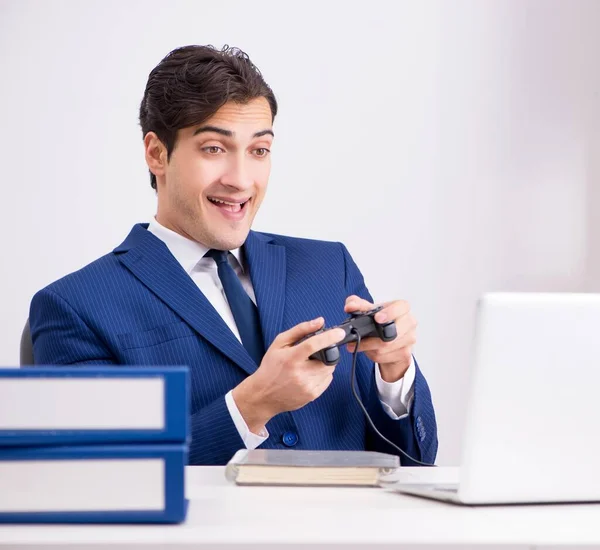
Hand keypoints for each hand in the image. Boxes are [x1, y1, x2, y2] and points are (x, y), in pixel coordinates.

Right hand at [232, 318, 345, 433]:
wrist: (263, 394)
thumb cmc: (270, 367)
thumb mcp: (279, 343)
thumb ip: (300, 330)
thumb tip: (319, 321)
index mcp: (291, 358)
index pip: (314, 344)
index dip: (329, 337)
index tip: (340, 333)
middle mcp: (300, 374)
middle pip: (327, 359)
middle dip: (326, 353)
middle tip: (315, 354)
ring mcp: (307, 386)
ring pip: (329, 370)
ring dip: (324, 364)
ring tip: (309, 364)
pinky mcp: (312, 395)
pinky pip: (327, 380)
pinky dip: (323, 374)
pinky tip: (310, 374)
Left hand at [344, 295, 416, 382]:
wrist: (390, 341)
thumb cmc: (381, 323)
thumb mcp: (368, 310)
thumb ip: (356, 304)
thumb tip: (350, 306)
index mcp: (402, 308)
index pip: (401, 307)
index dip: (390, 312)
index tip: (377, 318)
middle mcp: (409, 322)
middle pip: (394, 331)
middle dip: (373, 337)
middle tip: (359, 337)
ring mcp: (410, 338)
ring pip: (387, 346)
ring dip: (369, 347)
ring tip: (359, 344)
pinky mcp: (406, 353)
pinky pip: (386, 356)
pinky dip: (374, 355)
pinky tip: (370, 350)